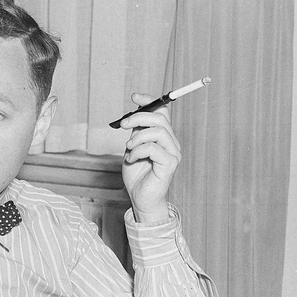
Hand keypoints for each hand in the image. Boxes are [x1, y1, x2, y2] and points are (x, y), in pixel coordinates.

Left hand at [119, 92, 181, 223]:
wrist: (140, 199)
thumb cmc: (137, 176)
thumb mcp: (132, 148)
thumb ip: (136, 133)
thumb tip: (132, 116)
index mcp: (164, 137)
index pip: (162, 112)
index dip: (150, 101)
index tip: (134, 97)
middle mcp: (172, 143)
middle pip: (161, 118)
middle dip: (139, 117)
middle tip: (123, 125)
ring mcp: (173, 153)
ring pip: (159, 131)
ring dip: (138, 137)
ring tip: (128, 149)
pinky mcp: (170, 164)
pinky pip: (153, 148)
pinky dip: (138, 151)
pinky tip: (131, 159)